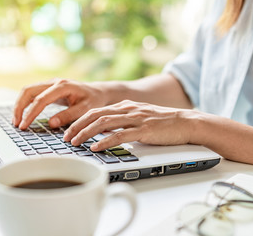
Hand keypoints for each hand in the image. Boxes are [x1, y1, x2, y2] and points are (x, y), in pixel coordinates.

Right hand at [13, 79, 106, 129]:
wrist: (98, 92)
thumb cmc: (93, 100)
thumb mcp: (85, 109)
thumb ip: (69, 116)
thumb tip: (51, 123)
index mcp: (63, 86)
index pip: (41, 100)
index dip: (30, 113)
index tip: (24, 126)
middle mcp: (54, 82)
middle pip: (28, 91)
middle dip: (19, 107)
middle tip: (17, 124)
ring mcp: (50, 84)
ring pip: (27, 91)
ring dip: (20, 105)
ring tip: (17, 121)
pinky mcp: (48, 88)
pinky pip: (32, 94)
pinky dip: (25, 103)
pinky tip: (23, 115)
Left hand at [63, 100, 197, 150]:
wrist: (186, 122)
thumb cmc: (163, 123)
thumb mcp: (139, 117)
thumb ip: (122, 121)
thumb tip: (104, 131)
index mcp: (125, 106)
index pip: (96, 111)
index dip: (80, 120)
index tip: (69, 130)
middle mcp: (128, 109)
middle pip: (95, 115)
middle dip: (77, 126)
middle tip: (65, 137)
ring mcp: (135, 119)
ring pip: (104, 123)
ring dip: (86, 133)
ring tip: (75, 142)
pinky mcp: (144, 130)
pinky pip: (120, 135)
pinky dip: (106, 141)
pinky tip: (96, 147)